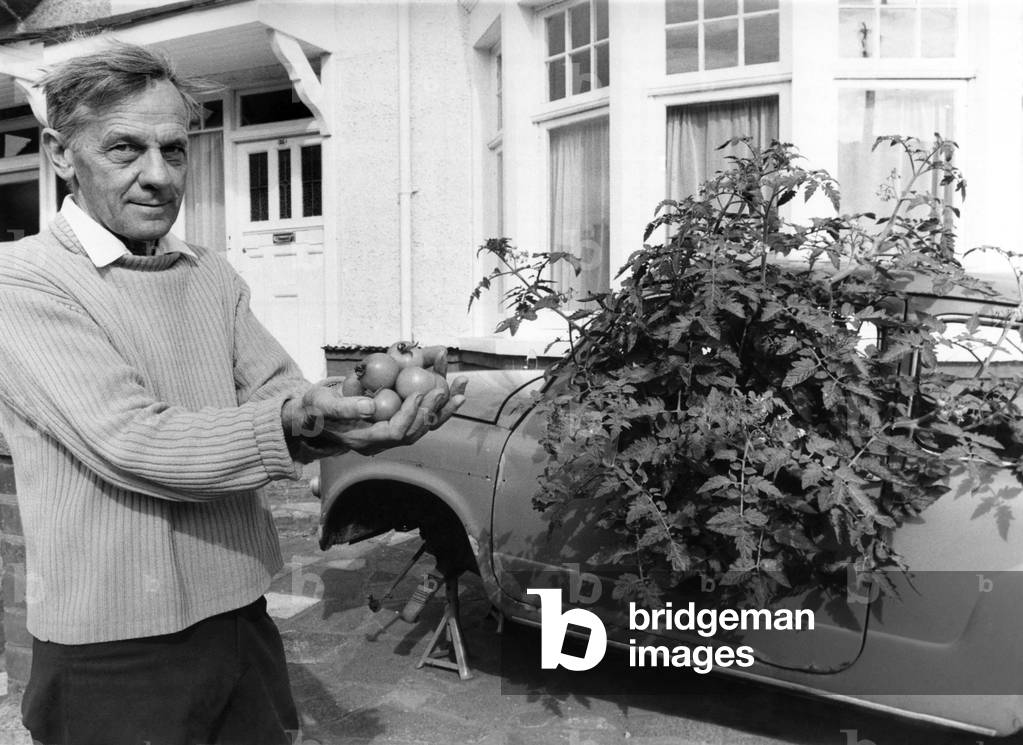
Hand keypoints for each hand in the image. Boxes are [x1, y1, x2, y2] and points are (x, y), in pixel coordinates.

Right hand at [282, 376, 467, 458]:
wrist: (314, 416)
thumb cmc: (315, 407)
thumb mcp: (322, 405)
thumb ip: (344, 407)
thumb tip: (372, 407)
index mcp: (364, 440)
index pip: (395, 433)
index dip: (409, 414)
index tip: (418, 393)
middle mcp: (381, 442)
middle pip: (416, 432)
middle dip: (433, 411)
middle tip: (445, 388)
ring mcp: (389, 436)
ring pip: (423, 426)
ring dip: (443, 409)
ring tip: (461, 389)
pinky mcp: (395, 425)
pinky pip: (421, 417)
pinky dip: (437, 405)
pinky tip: (452, 389)